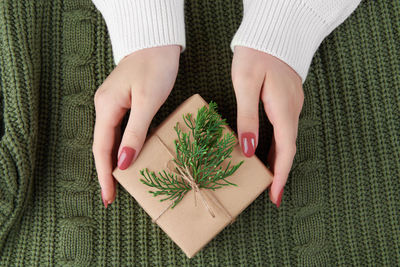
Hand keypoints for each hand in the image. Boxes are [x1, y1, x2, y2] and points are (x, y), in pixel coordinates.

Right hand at [92, 45, 180, 206]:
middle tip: (112, 196)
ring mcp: (113, 103)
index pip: (101, 148)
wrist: (158, 41)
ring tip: (119, 183)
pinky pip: (119, 129)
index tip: (108, 196)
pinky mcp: (123, 100)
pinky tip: (128, 156)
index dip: (105, 174)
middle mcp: (105, 106)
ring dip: (114, 161)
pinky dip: (122, 146)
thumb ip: (135, 132)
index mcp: (106, 107)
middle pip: (102, 145)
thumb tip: (123, 162)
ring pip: (110, 138)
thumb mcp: (148, 101)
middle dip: (107, 171)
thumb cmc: (155, 66)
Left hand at [231, 46, 303, 207]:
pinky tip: (266, 152)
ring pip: (286, 139)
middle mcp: (292, 110)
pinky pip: (283, 129)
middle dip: (279, 173)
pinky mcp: (286, 100)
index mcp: (284, 109)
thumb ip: (248, 117)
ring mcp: (291, 104)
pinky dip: (277, 145)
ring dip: (278, 160)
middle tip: (269, 194)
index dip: (280, 175)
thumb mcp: (246, 84)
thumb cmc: (256, 55)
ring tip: (266, 179)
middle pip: (288, 148)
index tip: (274, 196)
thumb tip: (248, 149)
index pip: (285, 150)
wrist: (271, 33)